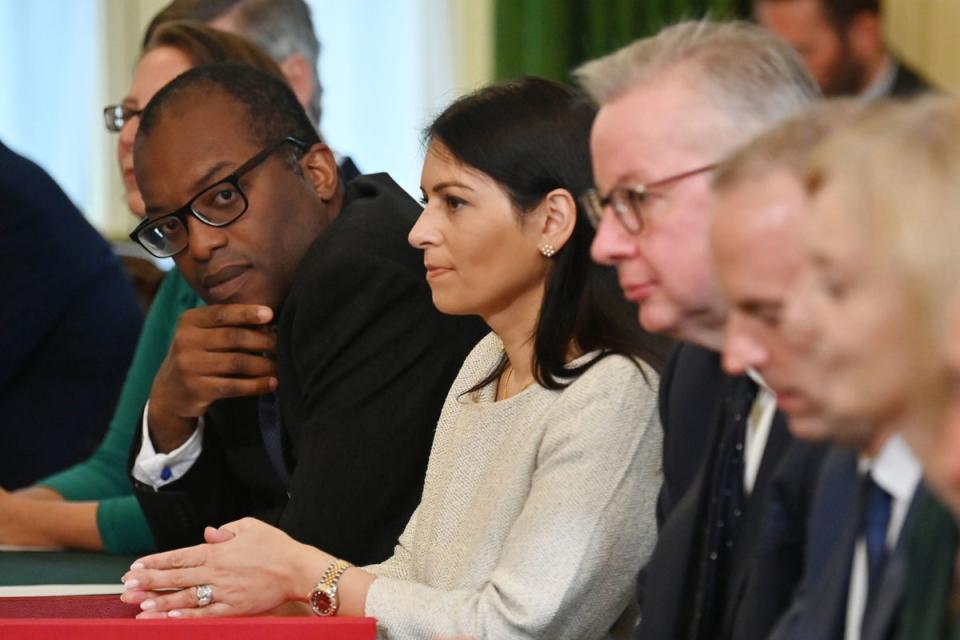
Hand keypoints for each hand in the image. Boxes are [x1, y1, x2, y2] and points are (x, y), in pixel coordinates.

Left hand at [120, 517, 326, 618]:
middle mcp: (216, 571)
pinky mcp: (233, 607)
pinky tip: (169, 619)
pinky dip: (185, 616)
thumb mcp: (250, 526)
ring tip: (139, 607)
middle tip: (125, 588)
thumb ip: (225, 530)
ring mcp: (224, 591)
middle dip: (148, 582)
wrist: (298, 569)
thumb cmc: (276, 546)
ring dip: (160, 602)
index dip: (155, 562)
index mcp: (218, 551)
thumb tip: (207, 533)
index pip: (179, 556)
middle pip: (176, 577)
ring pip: (185, 597)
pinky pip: (205, 613)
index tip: (135, 567)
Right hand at [148, 305, 277, 451]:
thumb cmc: (198, 355)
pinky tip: (272, 383)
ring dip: (264, 364)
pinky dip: (256, 385)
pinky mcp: (196, 389)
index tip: (270, 314)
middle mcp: (185, 341)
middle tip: (282, 344)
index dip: (247, 313)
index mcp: (189, 321)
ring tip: (281, 365)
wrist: (170, 391)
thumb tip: (270, 322)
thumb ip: (228, 325)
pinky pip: (234, 386)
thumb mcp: (203, 334)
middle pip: (233, 337)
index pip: (221, 313)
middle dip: (262, 340)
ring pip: (237, 362)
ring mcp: (189, 366)